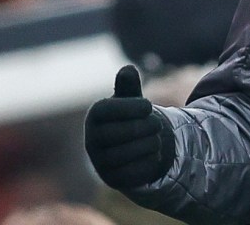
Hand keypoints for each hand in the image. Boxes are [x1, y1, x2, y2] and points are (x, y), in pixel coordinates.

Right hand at [84, 64, 175, 187]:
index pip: (106, 111)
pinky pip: (136, 171)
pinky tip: (154, 153)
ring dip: (151, 142)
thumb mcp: (130, 99)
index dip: (130, 107)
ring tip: (155, 137)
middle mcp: (92, 140)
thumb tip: (127, 69)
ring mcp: (101, 162)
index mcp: (94, 116)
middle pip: (122, 132)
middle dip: (147, 126)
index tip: (148, 106)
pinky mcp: (114, 180)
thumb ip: (128, 86)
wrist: (131, 148)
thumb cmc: (129, 117)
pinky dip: (151, 160)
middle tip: (157, 124)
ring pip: (131, 152)